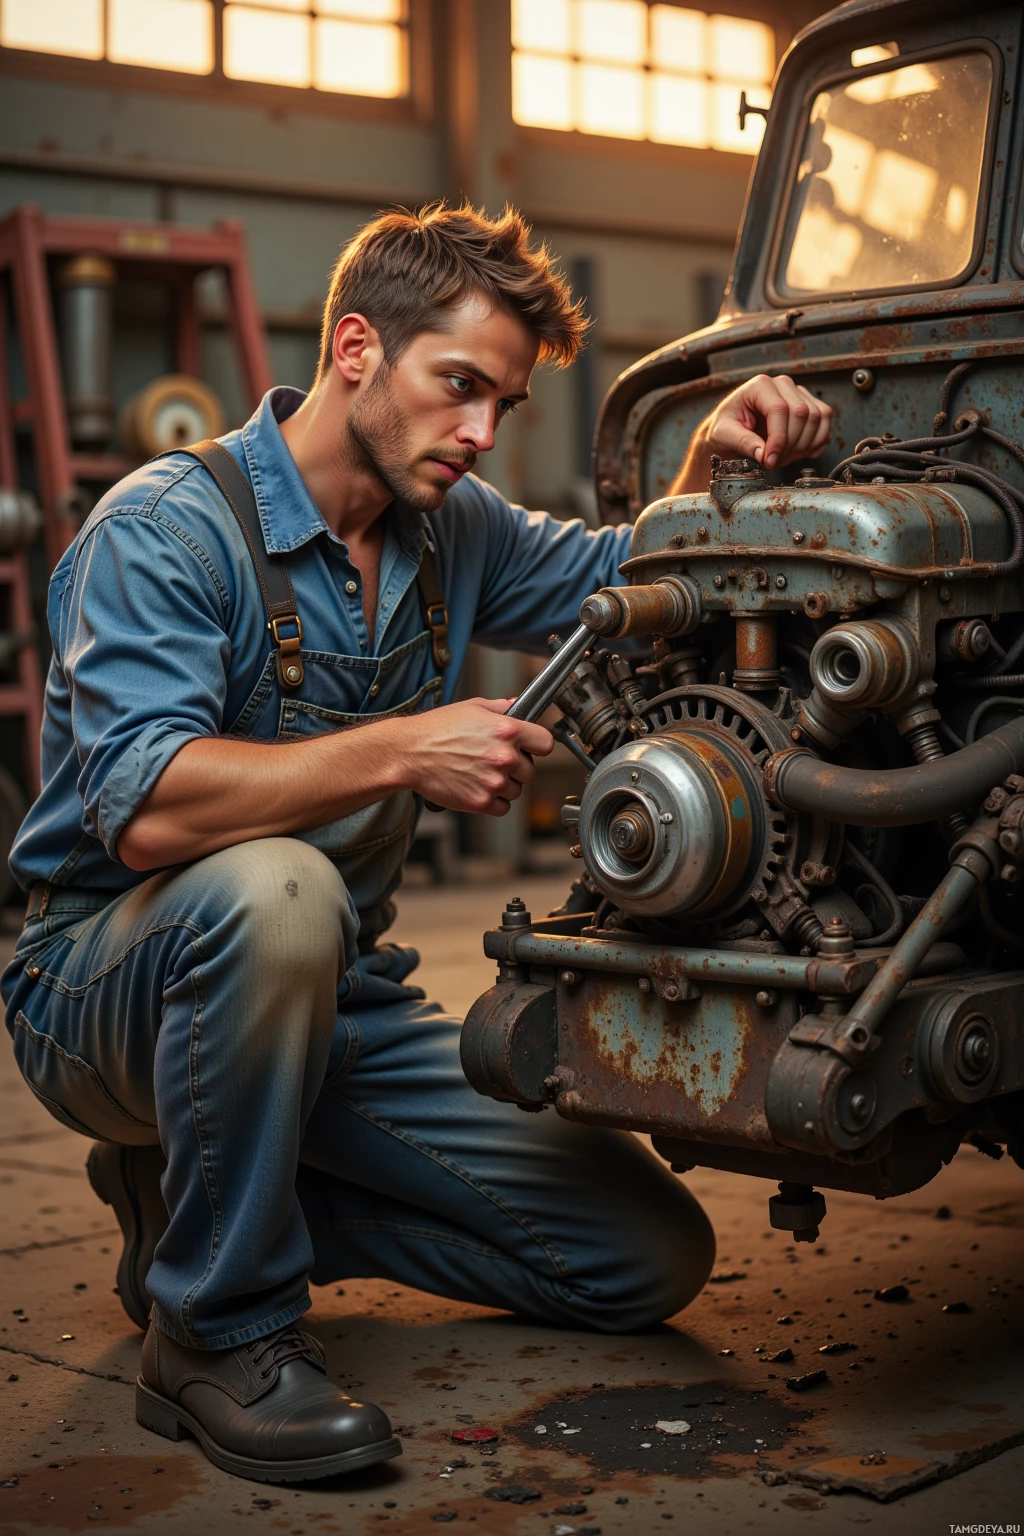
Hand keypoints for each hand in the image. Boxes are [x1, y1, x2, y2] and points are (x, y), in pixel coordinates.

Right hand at [390, 697, 553, 815]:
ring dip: (504, 785)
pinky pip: (502, 808)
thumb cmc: (436, 729)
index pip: (546, 744)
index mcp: (507, 730)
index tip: (530, 749)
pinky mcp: (480, 802)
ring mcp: (493, 781)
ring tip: (481, 773)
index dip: (538, 746)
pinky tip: (478, 787)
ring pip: (516, 790)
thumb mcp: (472, 707)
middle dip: (516, 768)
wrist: (409, 753)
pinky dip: (493, 802)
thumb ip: (501, 708)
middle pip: (530, 771)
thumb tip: (517, 705)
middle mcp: (504, 757)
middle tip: (494, 761)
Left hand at [671, 373, 831, 494]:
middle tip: (774, 462)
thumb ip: (743, 442)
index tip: (769, 461)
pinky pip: (825, 422)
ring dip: (804, 446)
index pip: (780, 409)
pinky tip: (799, 453)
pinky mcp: (809, 405)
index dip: (779, 440)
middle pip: (802, 414)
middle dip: (790, 445)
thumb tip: (764, 453)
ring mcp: (798, 393)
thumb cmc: (726, 427)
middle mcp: (782, 384)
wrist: (731, 429)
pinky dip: (816, 442)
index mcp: (760, 386)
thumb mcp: (724, 435)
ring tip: (783, 458)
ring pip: (817, 418)